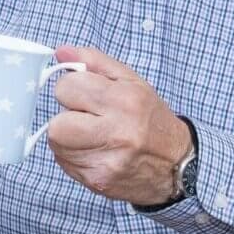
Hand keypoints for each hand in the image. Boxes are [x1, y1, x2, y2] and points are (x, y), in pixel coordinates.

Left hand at [47, 45, 192, 205]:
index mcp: (125, 101)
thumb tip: (61, 52)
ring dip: (67, 137)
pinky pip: (64, 164)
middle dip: (64, 117)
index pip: (67, 89)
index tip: (83, 93)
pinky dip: (72, 154)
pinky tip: (93, 149)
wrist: (175, 163)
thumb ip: (94, 62)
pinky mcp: (98, 182)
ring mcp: (107, 162)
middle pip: (57, 125)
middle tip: (83, 116)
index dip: (71, 88)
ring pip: (58, 145)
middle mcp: (117, 134)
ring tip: (90, 133)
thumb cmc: (150, 118)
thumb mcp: (130, 80)